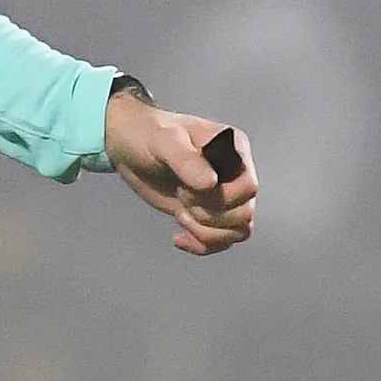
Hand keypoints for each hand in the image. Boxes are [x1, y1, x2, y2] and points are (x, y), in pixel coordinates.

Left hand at [106, 90, 256, 257]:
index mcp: (234, 149)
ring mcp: (225, 195)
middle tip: (182, 198)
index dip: (221, 197)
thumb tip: (210, 184)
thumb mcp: (164, 141)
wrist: (132, 147)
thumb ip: (186, 159)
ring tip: (180, 215)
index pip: (248, 187)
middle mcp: (235, 173)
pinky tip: (179, 237)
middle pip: (244, 214)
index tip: (187, 188)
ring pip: (237, 232)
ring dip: (206, 232)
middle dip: (209, 216)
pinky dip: (201, 246)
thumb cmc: (149, 134)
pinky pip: (222, 242)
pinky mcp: (210, 214)